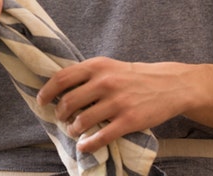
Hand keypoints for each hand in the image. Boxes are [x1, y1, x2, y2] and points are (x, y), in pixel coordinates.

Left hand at [36, 57, 191, 152]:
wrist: (170, 85)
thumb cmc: (134, 77)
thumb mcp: (109, 66)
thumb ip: (87, 74)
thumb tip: (58, 87)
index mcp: (97, 66)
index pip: (62, 78)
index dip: (47, 92)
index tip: (42, 101)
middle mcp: (105, 82)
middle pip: (68, 102)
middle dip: (60, 113)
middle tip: (61, 118)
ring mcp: (117, 102)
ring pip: (82, 120)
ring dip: (73, 129)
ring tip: (74, 130)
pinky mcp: (129, 120)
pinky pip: (101, 136)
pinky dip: (88, 144)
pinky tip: (83, 146)